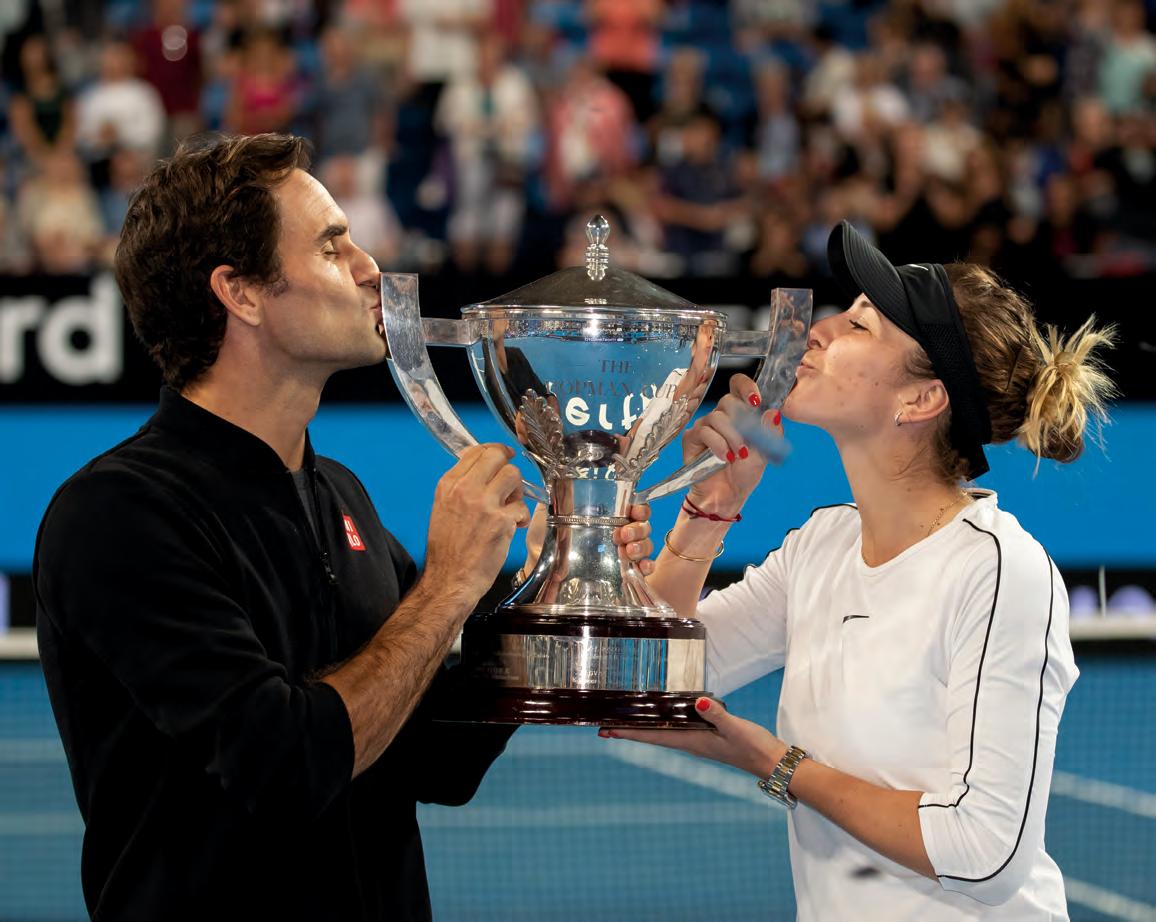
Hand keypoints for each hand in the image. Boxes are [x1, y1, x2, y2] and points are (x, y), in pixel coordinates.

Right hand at [424, 443, 529, 603]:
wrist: (449, 579)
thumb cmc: (447, 549)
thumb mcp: (443, 508)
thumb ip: (461, 487)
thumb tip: (482, 469)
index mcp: (449, 485)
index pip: (476, 451)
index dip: (495, 452)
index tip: (502, 457)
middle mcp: (465, 490)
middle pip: (497, 456)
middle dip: (508, 467)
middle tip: (510, 483)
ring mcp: (484, 504)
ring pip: (513, 475)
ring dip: (517, 491)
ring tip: (510, 508)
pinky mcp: (501, 521)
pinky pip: (522, 507)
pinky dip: (521, 518)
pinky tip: (513, 528)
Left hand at [523, 502, 653, 575]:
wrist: (537, 565)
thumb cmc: (544, 537)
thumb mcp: (548, 512)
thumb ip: (557, 496)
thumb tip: (558, 480)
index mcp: (607, 515)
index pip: (633, 508)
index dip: (640, 508)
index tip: (634, 511)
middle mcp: (618, 532)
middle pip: (643, 527)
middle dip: (638, 529)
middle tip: (622, 535)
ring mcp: (621, 553)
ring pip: (645, 546)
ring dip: (641, 547)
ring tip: (627, 551)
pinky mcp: (621, 573)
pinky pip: (642, 569)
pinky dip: (646, 567)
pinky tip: (641, 567)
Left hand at [601, 697, 786, 778]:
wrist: (774, 763)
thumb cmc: (756, 747)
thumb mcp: (736, 728)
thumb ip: (717, 714)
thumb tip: (696, 701)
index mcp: (693, 742)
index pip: (654, 737)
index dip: (630, 733)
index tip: (607, 731)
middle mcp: (691, 744)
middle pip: (653, 737)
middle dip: (629, 732)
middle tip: (603, 728)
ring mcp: (698, 742)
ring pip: (663, 734)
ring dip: (643, 730)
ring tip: (623, 724)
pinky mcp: (707, 739)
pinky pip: (676, 732)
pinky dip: (662, 726)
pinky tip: (660, 720)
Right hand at [682, 373, 782, 514]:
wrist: (727, 496)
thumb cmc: (744, 473)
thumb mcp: (764, 453)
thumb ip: (770, 433)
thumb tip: (774, 413)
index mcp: (740, 414)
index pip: (738, 386)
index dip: (746, 387)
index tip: (756, 400)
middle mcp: (721, 416)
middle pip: (728, 401)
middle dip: (741, 422)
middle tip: (748, 443)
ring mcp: (705, 426)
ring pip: (717, 417)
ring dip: (732, 437)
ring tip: (739, 455)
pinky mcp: (692, 438)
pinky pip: (704, 431)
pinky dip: (718, 444)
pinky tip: (725, 458)